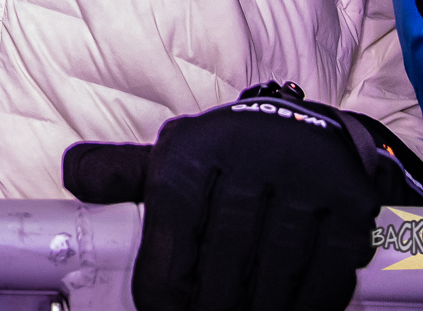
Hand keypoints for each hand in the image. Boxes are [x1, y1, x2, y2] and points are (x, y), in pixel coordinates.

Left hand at [65, 84, 422, 310]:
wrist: (308, 129)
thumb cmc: (224, 157)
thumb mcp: (169, 156)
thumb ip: (118, 174)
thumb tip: (72, 176)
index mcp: (194, 151)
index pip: (173, 232)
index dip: (164, 290)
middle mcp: (249, 158)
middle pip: (226, 262)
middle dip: (212, 310)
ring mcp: (305, 180)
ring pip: (277, 273)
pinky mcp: (350, 204)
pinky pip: (328, 274)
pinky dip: (309, 306)